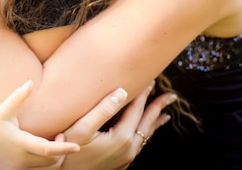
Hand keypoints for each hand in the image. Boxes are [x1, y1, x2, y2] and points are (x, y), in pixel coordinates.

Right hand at [0, 80, 79, 169]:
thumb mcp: (5, 109)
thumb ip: (19, 97)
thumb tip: (30, 81)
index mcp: (20, 142)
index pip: (47, 150)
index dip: (63, 148)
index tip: (77, 147)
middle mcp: (20, 159)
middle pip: (51, 161)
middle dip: (61, 151)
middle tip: (60, 136)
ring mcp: (18, 168)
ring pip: (45, 168)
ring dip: (53, 158)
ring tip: (53, 142)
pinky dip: (43, 162)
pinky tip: (42, 150)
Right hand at [61, 82, 175, 169]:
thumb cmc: (70, 152)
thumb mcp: (82, 128)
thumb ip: (102, 110)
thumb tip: (121, 92)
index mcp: (122, 137)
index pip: (137, 109)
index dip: (143, 93)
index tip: (151, 80)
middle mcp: (128, 148)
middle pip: (148, 123)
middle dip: (159, 107)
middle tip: (171, 96)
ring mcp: (126, 158)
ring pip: (145, 136)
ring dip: (155, 123)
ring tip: (165, 115)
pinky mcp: (121, 163)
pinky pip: (139, 145)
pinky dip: (145, 135)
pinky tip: (143, 133)